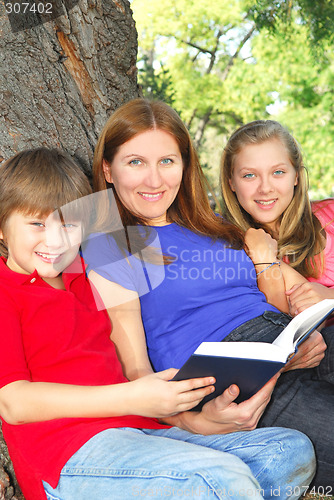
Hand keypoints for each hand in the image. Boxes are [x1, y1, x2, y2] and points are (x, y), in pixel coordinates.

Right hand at [129, 368, 214, 418]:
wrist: (129, 400)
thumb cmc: (143, 385)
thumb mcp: (158, 376)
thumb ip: (172, 373)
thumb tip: (184, 372)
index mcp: (170, 389)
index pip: (191, 384)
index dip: (203, 381)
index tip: (211, 379)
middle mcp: (172, 401)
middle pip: (194, 396)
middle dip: (204, 391)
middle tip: (213, 387)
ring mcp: (170, 410)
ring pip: (190, 405)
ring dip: (199, 399)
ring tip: (205, 393)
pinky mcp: (168, 415)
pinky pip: (182, 410)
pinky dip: (190, 405)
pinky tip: (194, 401)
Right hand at [164, 374, 278, 434]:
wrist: (207, 426)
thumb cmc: (211, 413)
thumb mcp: (217, 403)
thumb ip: (227, 395)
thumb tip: (235, 387)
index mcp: (244, 414)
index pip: (262, 396)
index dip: (270, 384)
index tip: (275, 374)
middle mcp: (251, 420)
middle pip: (266, 400)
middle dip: (271, 386)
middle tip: (275, 373)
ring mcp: (251, 423)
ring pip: (265, 405)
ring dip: (268, 392)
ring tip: (271, 379)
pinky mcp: (251, 424)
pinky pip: (261, 409)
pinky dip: (263, 399)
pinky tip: (263, 391)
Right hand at [245, 228, 277, 263]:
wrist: (264, 259)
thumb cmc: (252, 253)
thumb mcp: (244, 246)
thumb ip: (246, 240)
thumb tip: (248, 240)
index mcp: (250, 231)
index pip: (249, 233)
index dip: (249, 239)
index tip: (249, 244)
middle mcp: (260, 231)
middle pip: (258, 234)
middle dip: (257, 239)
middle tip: (255, 247)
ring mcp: (268, 235)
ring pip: (265, 238)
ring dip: (263, 242)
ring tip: (261, 251)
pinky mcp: (273, 240)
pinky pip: (270, 242)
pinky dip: (269, 246)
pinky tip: (266, 252)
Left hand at [283, 330, 326, 370]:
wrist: (310, 331)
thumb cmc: (301, 330)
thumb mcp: (297, 330)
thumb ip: (293, 338)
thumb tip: (284, 350)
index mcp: (317, 337)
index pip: (304, 349)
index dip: (294, 356)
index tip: (285, 361)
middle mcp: (321, 346)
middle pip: (305, 358)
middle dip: (292, 363)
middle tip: (282, 367)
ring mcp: (320, 354)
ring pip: (305, 363)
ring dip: (293, 366)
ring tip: (284, 368)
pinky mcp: (318, 360)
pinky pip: (307, 366)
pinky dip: (297, 367)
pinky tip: (290, 367)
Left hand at [286, 281, 333, 314]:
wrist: (333, 297)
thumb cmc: (321, 292)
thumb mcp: (310, 286)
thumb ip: (297, 288)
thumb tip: (286, 293)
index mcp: (306, 286)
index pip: (292, 296)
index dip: (290, 303)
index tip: (291, 307)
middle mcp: (310, 291)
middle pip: (294, 302)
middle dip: (291, 309)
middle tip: (292, 312)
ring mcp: (315, 298)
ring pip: (298, 306)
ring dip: (295, 312)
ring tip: (295, 314)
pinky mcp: (318, 305)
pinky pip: (304, 310)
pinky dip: (300, 313)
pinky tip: (300, 314)